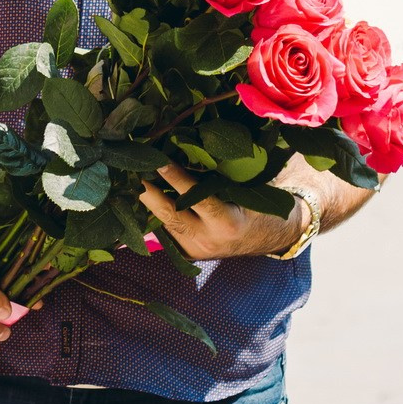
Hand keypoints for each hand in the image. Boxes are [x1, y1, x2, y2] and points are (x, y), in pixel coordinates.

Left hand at [139, 165, 302, 259]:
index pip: (196, 198)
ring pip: (162, 222)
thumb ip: (217, 177)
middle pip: (169, 214)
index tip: (158, 160)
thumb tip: (184, 149)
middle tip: (130, 167)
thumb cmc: (259, 205)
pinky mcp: (187, 254)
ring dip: (145, 200)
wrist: (272, 238)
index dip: (176, 179)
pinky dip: (153, 211)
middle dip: (146, 191)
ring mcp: (195, 250)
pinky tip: (141, 193)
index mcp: (228, 223)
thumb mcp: (246, 190)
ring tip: (131, 175)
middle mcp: (208, 240)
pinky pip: (164, 230)